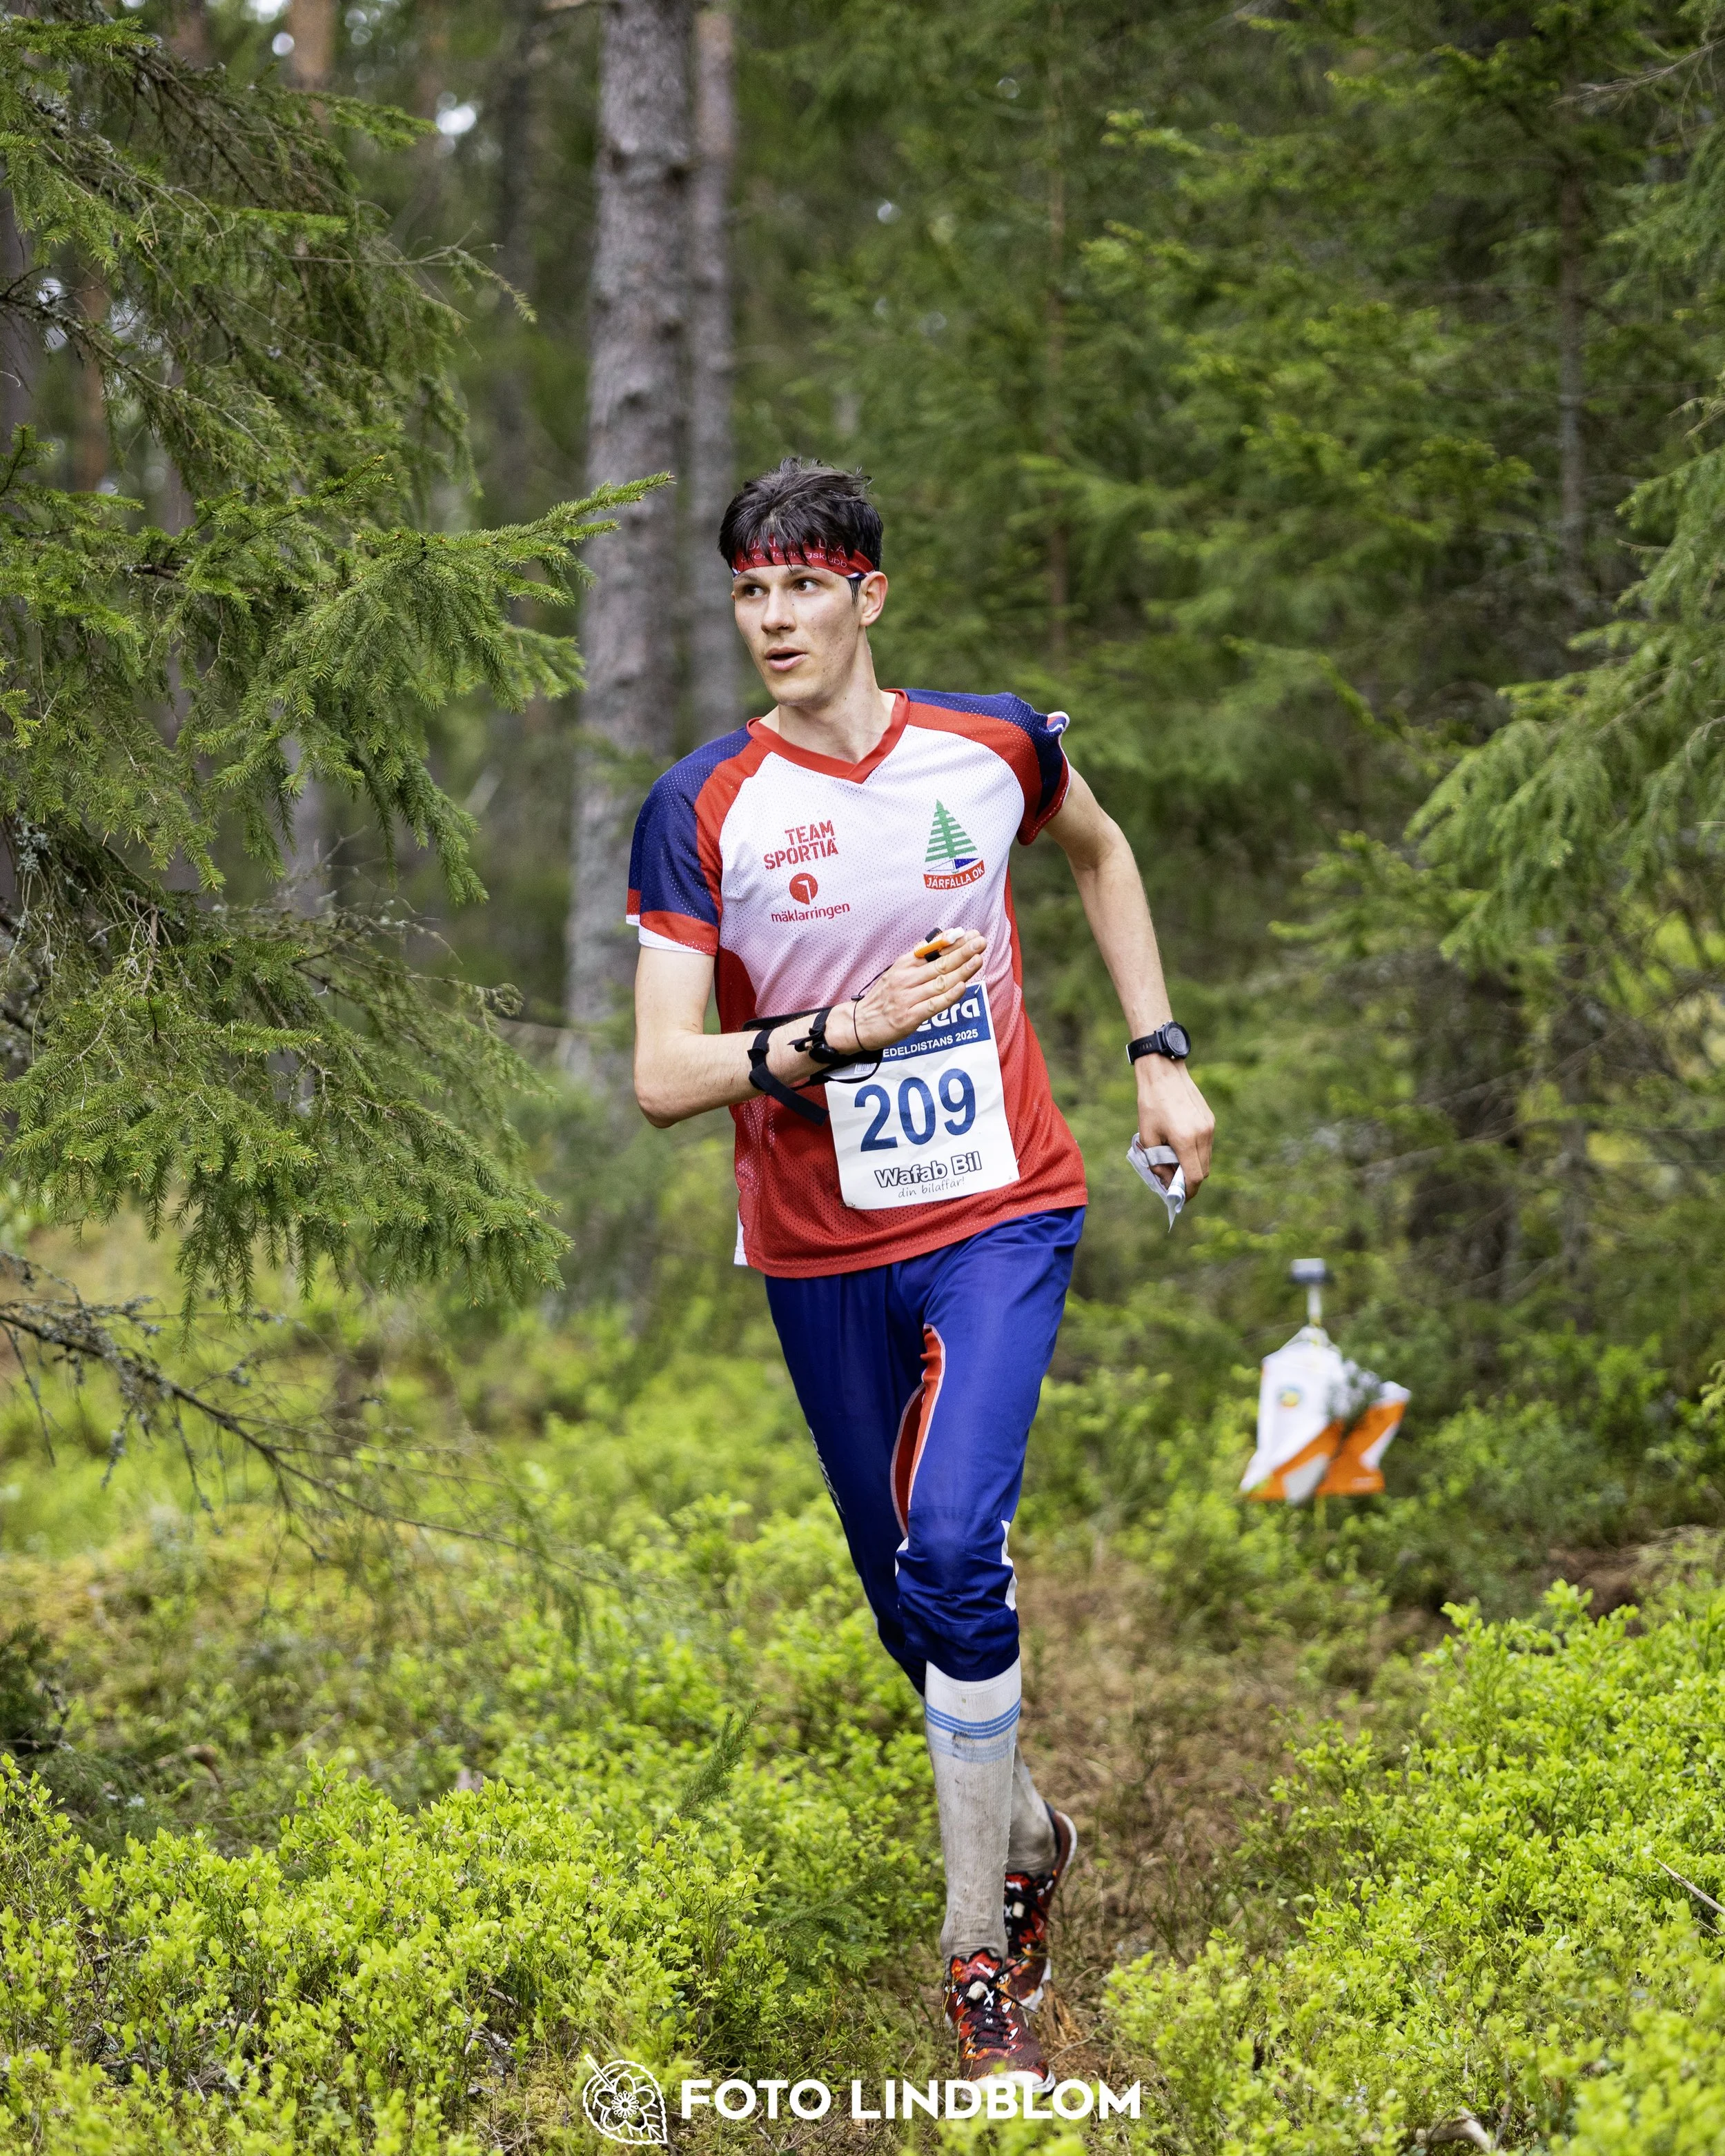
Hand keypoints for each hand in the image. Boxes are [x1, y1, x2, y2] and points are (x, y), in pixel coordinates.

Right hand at [848, 931, 985, 1052]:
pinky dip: (948, 996)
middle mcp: (906, 979)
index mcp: (904, 965)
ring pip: (939, 982)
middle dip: (962, 952)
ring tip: (978, 959)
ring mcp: (908, 998)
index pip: (932, 950)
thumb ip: (919, 957)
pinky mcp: (909, 1017)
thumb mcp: (897, 971)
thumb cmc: (884, 997)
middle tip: (980, 942)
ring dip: (961, 970)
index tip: (971, 933)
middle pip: (939, 964)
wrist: (860, 1023)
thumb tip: (943, 939)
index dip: (953, 942)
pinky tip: (962, 987)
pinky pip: (932, 1005)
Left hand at [1136, 1055, 1213, 1193]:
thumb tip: (1166, 1181)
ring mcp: (1209, 1127)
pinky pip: (1206, 1145)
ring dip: (1194, 1166)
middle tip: (1173, 1181)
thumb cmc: (1150, 1104)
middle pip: (1204, 1171)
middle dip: (1190, 1181)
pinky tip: (1180, 1145)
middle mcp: (1202, 1135)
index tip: (1178, 1198)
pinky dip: (1196, 1152)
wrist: (1163, 1073)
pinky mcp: (1210, 1120)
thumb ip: (1158, 1163)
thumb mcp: (1147, 1137)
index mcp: (1185, 1140)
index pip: (1195, 1177)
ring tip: (1174, 1161)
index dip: (1187, 1192)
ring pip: (1206, 1158)